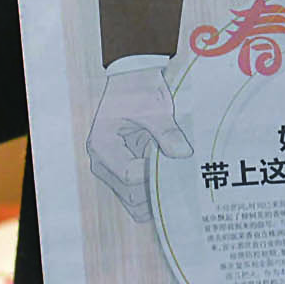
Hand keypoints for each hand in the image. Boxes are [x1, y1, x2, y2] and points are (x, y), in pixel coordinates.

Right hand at [87, 57, 191, 223]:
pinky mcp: (122, 173)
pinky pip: (136, 197)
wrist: (133, 81)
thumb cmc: (139, 90)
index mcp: (102, 144)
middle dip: (157, 190)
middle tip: (183, 180)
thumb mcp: (154, 107)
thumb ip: (167, 131)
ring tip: (177, 184)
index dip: (154, 175)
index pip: (129, 174)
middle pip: (130, 194)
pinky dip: (153, 197)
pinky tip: (170, 188)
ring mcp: (111, 170)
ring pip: (133, 202)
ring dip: (155, 197)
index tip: (176, 165)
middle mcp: (101, 162)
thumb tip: (183, 153)